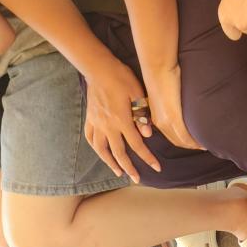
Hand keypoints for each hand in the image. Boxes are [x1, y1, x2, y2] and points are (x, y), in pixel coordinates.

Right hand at [83, 54, 159, 182]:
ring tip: (118, 172)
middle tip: (136, 179)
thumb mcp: (137, 93)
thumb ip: (142, 114)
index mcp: (122, 120)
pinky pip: (90, 138)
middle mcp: (108, 125)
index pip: (137, 145)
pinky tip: (101, 154)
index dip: (148, 158)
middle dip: (129, 168)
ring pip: (102, 149)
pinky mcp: (89, 118)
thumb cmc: (120, 78)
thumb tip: (148, 134)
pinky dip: (96, 148)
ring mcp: (96, 123)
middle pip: (119, 153)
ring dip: (110, 163)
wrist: (98, 67)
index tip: (157, 168)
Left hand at [140, 64, 200, 150]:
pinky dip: (195, 142)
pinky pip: (185, 136)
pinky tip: (204, 142)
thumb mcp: (164, 95)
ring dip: (194, 145)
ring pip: (182, 141)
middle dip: (191, 146)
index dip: (184, 142)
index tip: (195, 143)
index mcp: (157, 117)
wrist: (158, 67)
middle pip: (177, 141)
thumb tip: (183, 107)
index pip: (172, 137)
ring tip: (207, 144)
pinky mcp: (173, 118)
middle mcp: (160, 122)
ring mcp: (166, 121)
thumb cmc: (163, 75)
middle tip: (204, 146)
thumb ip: (171, 105)